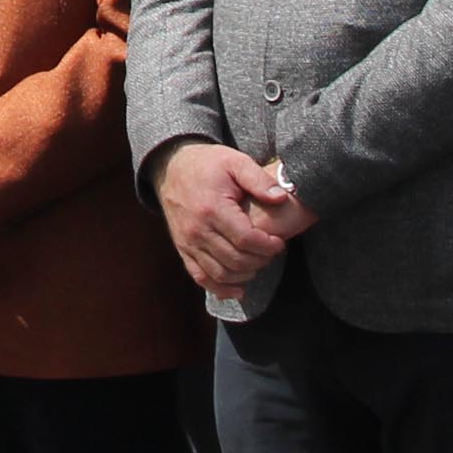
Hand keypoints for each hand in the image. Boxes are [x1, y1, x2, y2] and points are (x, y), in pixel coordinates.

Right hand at [154, 140, 302, 295]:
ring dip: (244, 275)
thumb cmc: (208, 165)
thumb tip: (281, 198)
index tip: (279, 243)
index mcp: (212, 208)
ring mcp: (188, 242)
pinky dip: (220, 289)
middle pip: (235, 260)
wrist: (171, 168)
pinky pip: (201, 277)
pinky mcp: (183, 249)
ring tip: (259, 263)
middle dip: (260, 261)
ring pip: (220, 273)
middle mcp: (197, 230)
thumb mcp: (235, 162)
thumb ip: (259, 179)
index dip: (267, 246)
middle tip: (272, 252)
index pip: (245, 239)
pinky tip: (238, 289)